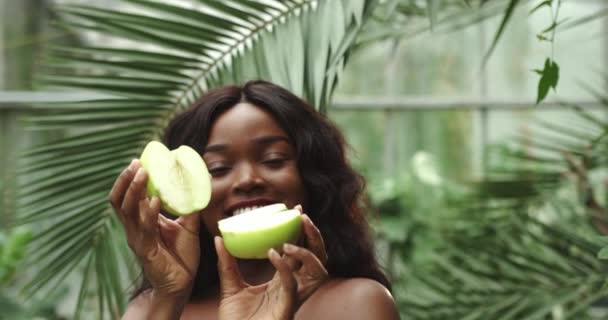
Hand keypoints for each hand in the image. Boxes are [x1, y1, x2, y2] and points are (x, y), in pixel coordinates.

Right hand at [109, 159, 199, 299]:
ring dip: (136, 191)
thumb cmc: (181, 255)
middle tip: (136, 164)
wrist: (182, 283)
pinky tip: (155, 201)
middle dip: (127, 180)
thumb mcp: (187, 225)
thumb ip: (189, 206)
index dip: (128, 180)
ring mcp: (138, 240)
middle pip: (121, 201)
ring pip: (128, 211)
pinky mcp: (146, 251)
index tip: (137, 161)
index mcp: (140, 221)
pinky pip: (145, 229)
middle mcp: (134, 229)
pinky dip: (149, 213)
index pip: (127, 197)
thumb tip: (198, 184)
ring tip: (144, 174)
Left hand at [215, 206, 328, 319]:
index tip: (296, 210)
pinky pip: (292, 284)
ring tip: (289, 239)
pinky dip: (285, 267)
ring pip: (317, 271)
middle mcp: (295, 289)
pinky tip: (274, 253)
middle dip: (314, 236)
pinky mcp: (287, 310)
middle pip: (318, 258)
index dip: (302, 232)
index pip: (301, 252)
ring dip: (307, 251)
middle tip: (301, 216)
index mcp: (285, 282)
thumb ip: (227, 263)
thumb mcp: (230, 286)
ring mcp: (293, 299)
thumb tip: (219, 237)